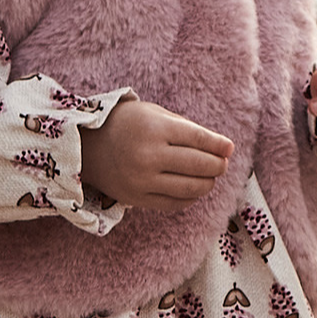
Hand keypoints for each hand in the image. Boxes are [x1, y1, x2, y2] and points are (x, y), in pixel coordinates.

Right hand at [80, 100, 233, 212]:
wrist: (87, 147)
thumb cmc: (126, 125)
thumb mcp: (153, 114)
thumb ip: (186, 128)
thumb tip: (222, 148)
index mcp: (154, 129)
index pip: (199, 139)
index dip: (219, 145)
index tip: (229, 148)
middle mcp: (148, 155)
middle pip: (199, 165)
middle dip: (217, 165)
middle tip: (222, 163)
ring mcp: (142, 180)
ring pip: (191, 188)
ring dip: (208, 183)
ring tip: (210, 177)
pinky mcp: (137, 199)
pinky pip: (175, 203)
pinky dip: (190, 197)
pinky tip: (192, 189)